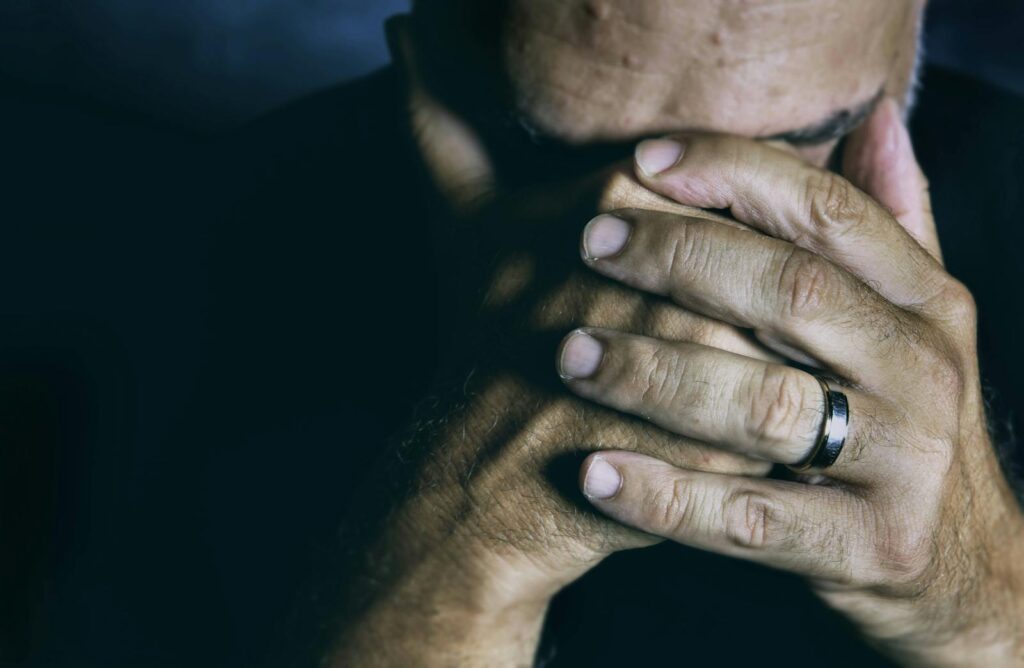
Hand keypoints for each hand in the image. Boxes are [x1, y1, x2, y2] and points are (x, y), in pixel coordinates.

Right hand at [328, 21, 775, 665]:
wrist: (484, 476)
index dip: (732, 215)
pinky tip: (756, 408)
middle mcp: (674, 259)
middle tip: (723, 325)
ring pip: (798, 316)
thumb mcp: (459, 218)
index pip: (730, 171)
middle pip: (772, 239)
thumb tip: (401, 24)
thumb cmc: (481, 339)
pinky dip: (794, 397)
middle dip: (763, 280)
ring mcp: (707, 348)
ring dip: (791, 339)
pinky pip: (800, 392)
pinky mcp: (734, 429)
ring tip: (750, 367)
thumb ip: (439, 114)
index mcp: (621, 192)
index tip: (702, 266)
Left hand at [558, 99, 1023, 664]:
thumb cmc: (902, 425)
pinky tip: (596, 472)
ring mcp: (904, 464)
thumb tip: (876, 117)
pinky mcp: (870, 547)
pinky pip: (750, 519)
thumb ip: (893, 227)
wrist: (963, 568)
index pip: (830, 212)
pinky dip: (667, 497)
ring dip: (656, 374)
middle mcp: (924, 372)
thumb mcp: (914, 326)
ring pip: (764, 405)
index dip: (736, 174)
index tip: (645, 157)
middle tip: (590, 243)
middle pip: (793, 293)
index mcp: (927, 304)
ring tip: (571, 353)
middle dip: (682, 257)